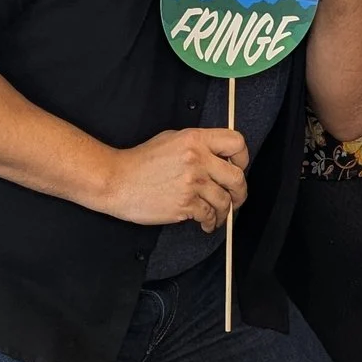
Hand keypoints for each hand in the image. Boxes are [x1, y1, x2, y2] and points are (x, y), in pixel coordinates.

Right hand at [103, 128, 247, 229]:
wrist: (118, 180)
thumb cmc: (141, 161)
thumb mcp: (171, 139)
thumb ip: (197, 144)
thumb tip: (219, 156)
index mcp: (195, 139)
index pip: (236, 142)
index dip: (243, 157)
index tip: (240, 167)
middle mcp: (197, 159)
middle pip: (237, 177)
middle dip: (240, 192)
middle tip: (237, 197)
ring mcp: (192, 183)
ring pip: (225, 201)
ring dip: (226, 211)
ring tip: (220, 214)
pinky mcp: (184, 205)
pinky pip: (209, 215)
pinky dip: (211, 222)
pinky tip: (206, 222)